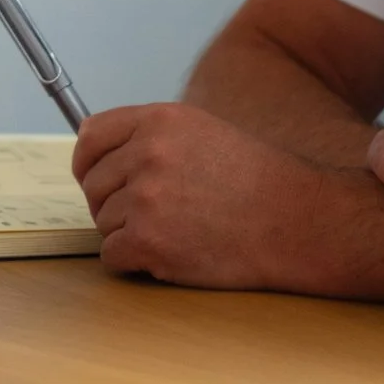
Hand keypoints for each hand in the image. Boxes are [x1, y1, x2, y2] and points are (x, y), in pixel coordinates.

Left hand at [72, 101, 329, 288]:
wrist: (296, 221)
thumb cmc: (255, 181)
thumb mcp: (202, 132)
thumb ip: (151, 136)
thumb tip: (98, 151)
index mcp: (158, 120)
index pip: (90, 136)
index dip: (88, 163)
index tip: (93, 178)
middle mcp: (147, 153)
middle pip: (94, 185)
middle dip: (113, 204)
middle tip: (152, 216)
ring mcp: (145, 197)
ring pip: (103, 222)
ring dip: (129, 234)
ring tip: (176, 232)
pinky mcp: (148, 240)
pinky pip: (111, 255)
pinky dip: (132, 262)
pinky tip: (167, 255)